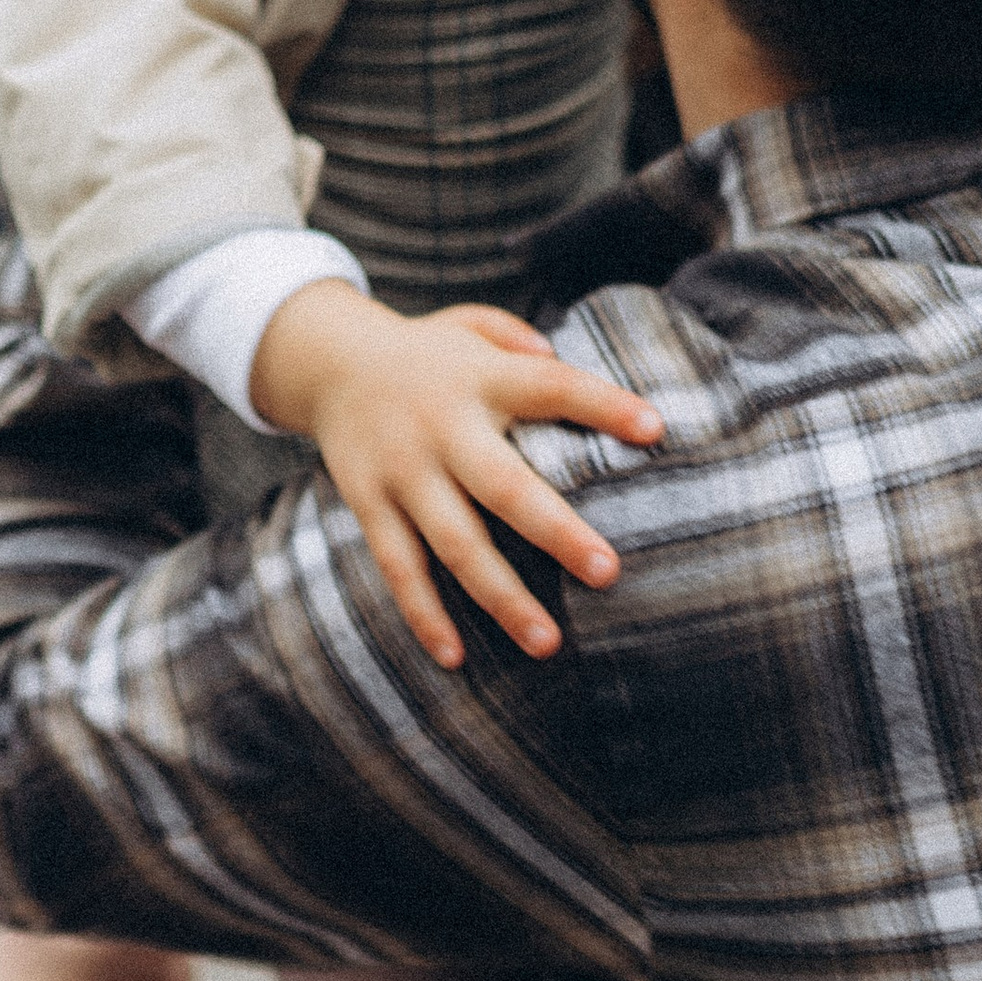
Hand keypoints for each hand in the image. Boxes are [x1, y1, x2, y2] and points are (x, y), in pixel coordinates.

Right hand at [249, 281, 662, 666]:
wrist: (325, 361)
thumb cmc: (427, 353)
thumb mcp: (469, 323)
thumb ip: (516, 338)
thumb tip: (560, 354)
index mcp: (480, 379)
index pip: (551, 387)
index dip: (603, 406)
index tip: (656, 430)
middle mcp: (442, 427)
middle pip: (504, 485)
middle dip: (557, 532)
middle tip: (608, 572)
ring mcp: (403, 471)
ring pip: (455, 544)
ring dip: (502, 597)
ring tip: (548, 643)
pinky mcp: (370, 504)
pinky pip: (400, 567)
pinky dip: (424, 614)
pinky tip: (456, 657)